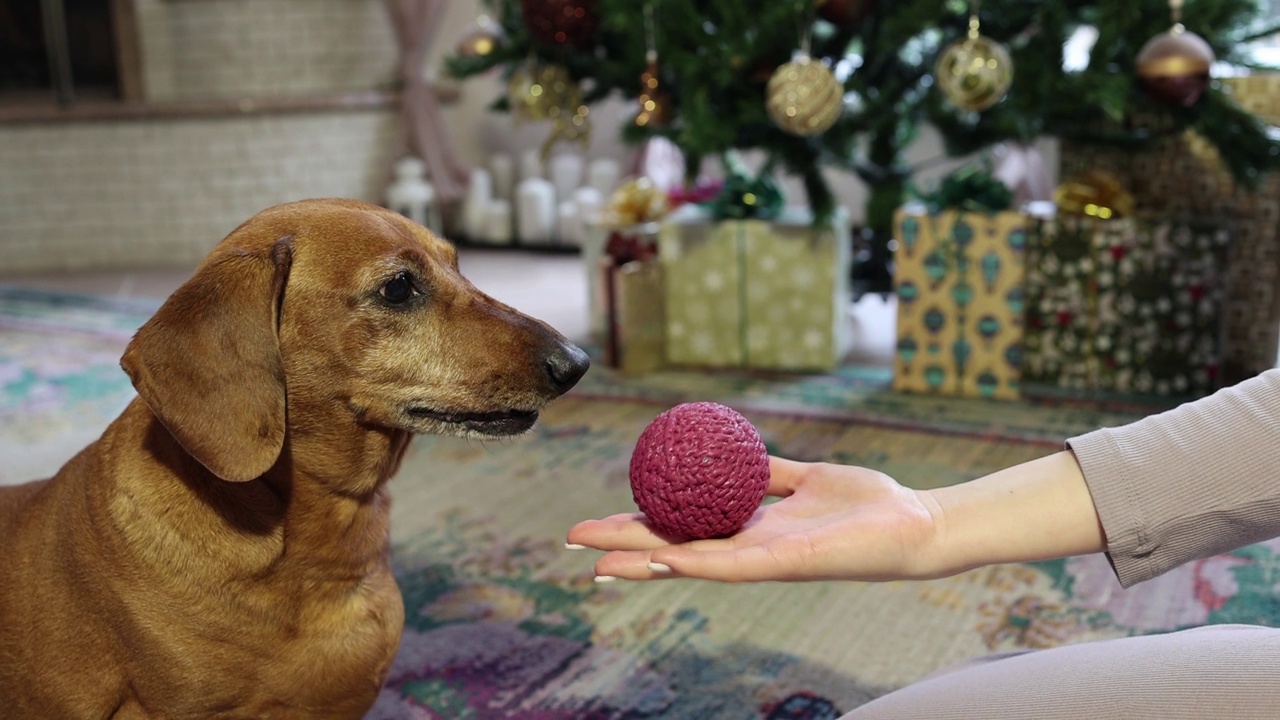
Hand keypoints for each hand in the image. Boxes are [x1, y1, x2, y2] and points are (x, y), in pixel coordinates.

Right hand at [565, 456, 942, 582]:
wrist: (915, 521)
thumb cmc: (866, 502)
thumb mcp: (806, 477)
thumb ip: (772, 472)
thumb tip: (736, 449)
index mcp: (749, 530)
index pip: (681, 529)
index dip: (636, 527)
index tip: (596, 521)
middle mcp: (748, 550)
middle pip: (672, 548)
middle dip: (622, 546)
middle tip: (572, 541)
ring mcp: (763, 561)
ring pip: (689, 563)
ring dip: (642, 561)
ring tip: (596, 560)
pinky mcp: (785, 564)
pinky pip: (730, 563)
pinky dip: (691, 561)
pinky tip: (657, 557)